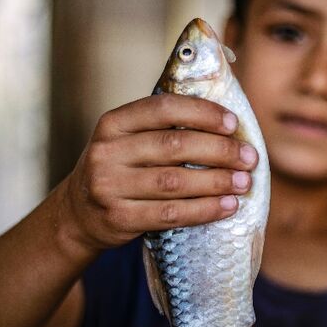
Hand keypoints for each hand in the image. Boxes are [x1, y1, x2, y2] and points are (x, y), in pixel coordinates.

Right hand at [59, 94, 258, 253]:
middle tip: (249, 158)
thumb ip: (161, 129)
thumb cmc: (118, 170)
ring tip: (244, 182)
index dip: (202, 113)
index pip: (163, 109)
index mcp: (112, 123)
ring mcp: (109, 187)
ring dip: (217, 182)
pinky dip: (205, 210)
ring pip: (175, 182)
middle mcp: (107, 152)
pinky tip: (227, 206)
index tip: (233, 124)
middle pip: (174, 146)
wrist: (78, 214)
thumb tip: (226, 124)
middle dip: (220, 151)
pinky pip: (171, 214)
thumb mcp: (126, 141)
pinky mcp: (119, 218)